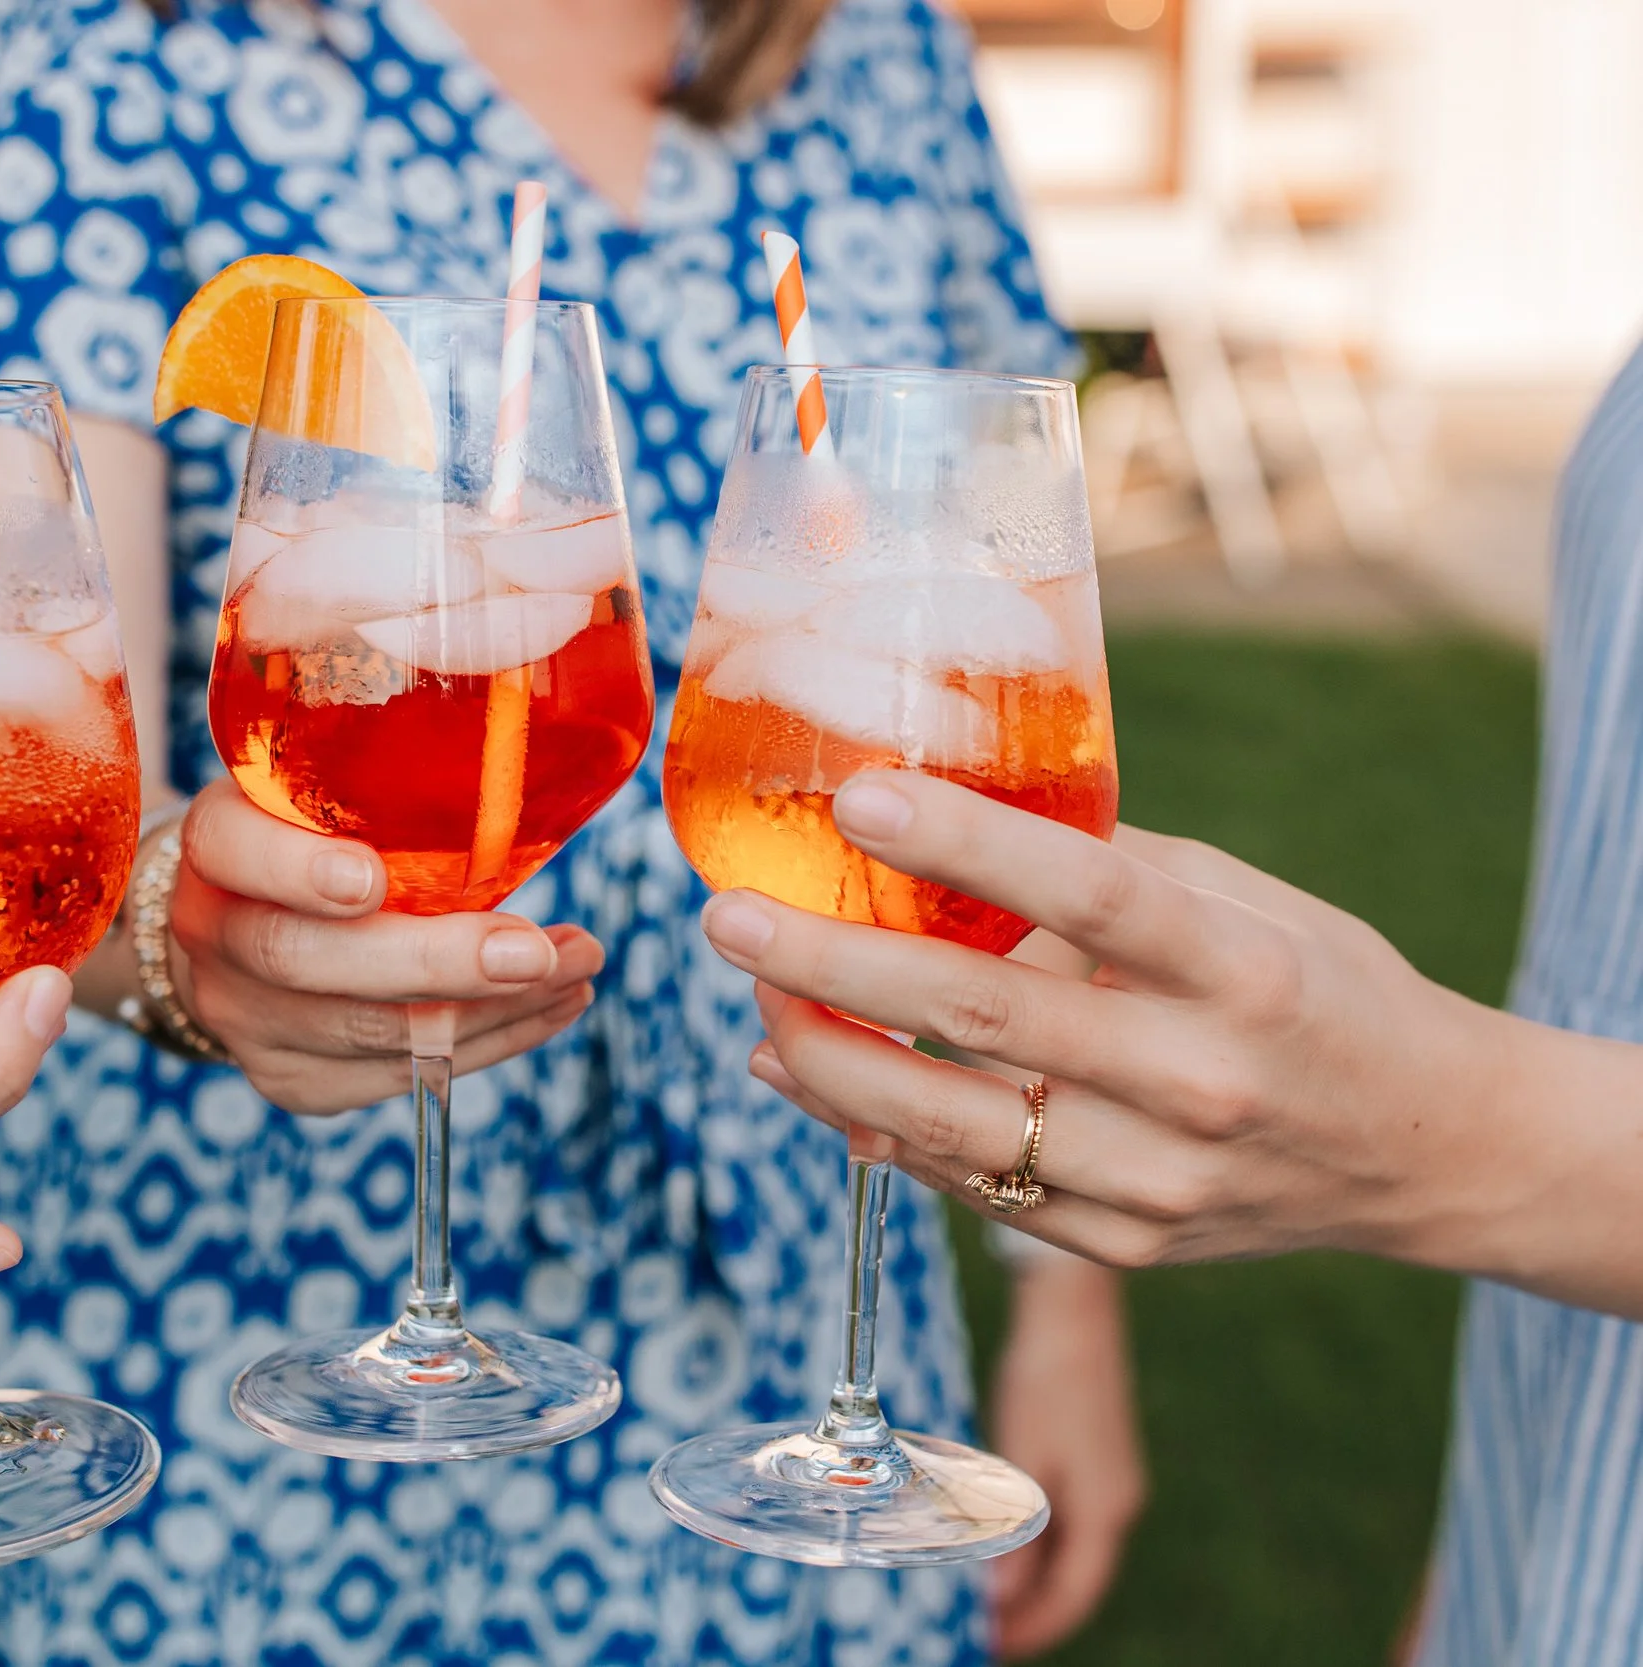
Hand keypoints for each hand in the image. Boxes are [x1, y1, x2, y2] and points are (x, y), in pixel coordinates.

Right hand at [168, 781, 603, 1112]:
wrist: (237, 929)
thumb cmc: (307, 839)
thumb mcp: (319, 790)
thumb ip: (377, 786)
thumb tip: (516, 775)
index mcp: (213, 844)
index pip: (231, 848)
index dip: (297, 869)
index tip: (371, 877)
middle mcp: (212, 937)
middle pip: (303, 960)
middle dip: (431, 962)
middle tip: (533, 952)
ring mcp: (245, 1021)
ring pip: (368, 1031)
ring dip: (493, 1007)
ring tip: (575, 969)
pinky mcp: (294, 1081)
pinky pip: (401, 1076)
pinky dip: (492, 1042)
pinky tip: (550, 1007)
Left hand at [701, 769, 1517, 1271]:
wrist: (1427, 1150)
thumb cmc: (1319, 991)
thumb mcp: (1249, 902)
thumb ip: (1110, 867)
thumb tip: (948, 816)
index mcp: (1245, 969)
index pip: (1089, 896)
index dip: (966, 847)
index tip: (858, 799)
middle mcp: (1203, 1081)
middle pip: (988, 1018)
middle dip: (835, 965)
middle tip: (730, 916)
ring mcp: (1162, 1179)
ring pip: (954, 1126)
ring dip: (827, 1062)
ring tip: (752, 996)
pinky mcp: (1129, 1245)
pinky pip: (972, 1191)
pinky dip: (874, 1134)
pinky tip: (802, 1073)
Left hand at [987, 1257, 1143, 1657]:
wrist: (1071, 1314)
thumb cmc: (1045, 1381)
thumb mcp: (1023, 1458)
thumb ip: (1017, 1530)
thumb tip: (1001, 1595)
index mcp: (1105, 1510)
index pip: (1073, 1595)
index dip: (1036, 1627)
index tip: (995, 1646)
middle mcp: (1116, 1504)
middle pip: (1076, 1580)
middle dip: (1033, 1612)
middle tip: (984, 1633)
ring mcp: (1110, 1482)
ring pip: (1071, 1553)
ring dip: (1034, 1582)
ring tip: (988, 1603)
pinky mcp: (1095, 1460)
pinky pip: (1069, 1525)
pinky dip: (1039, 1548)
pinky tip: (1007, 1550)